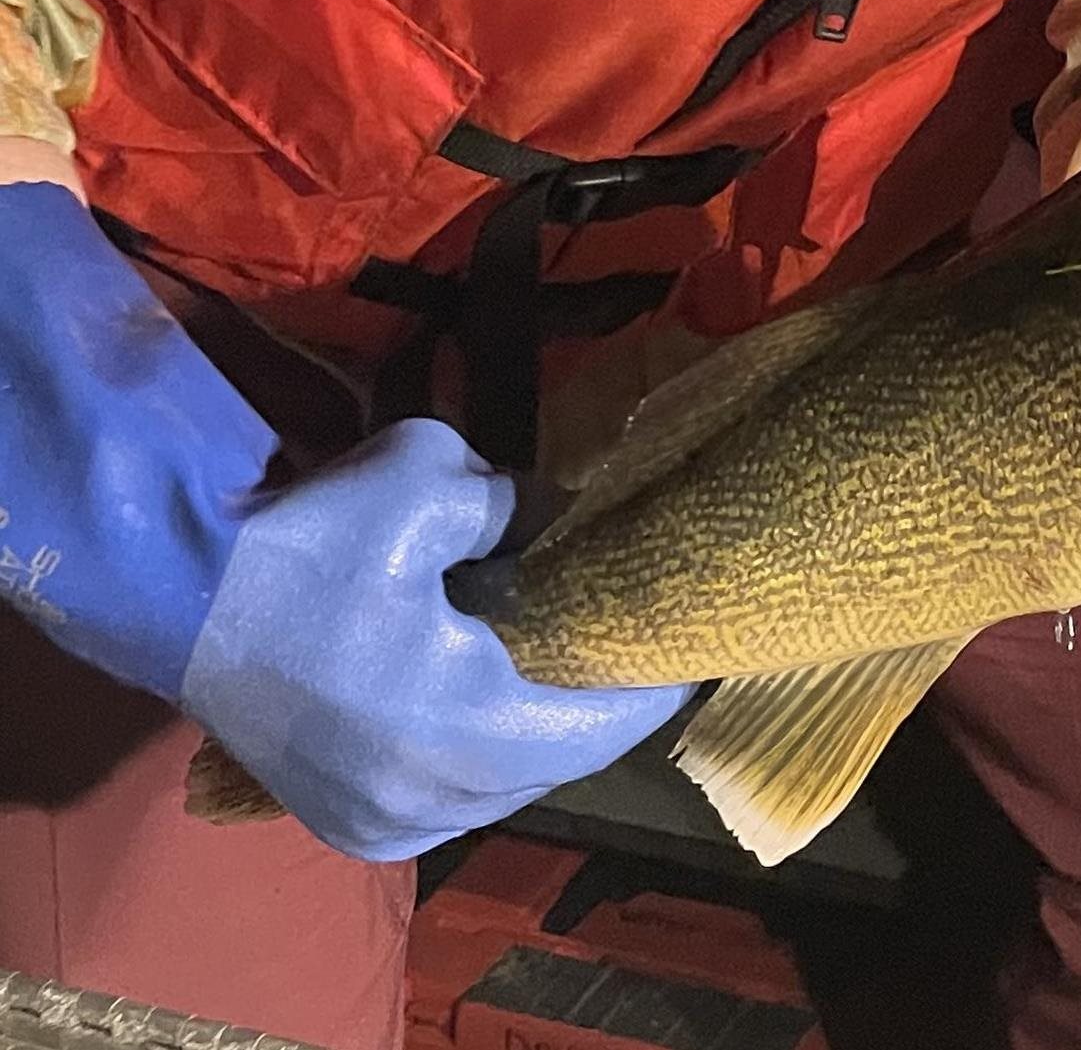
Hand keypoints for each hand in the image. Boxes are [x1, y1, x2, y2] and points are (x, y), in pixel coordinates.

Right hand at [0, 180, 689, 860]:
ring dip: (537, 731)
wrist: (166, 589)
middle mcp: (429, 801)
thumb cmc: (301, 534)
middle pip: (559, 760)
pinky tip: (491, 697)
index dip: (655, 681)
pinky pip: (450, 798)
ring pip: (505, 786)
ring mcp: (382, 826)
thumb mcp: (434, 478)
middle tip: (626, 646)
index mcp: (464, 729)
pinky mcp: (346, 825)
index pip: (607, 724)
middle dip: (596, 704)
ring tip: (563, 667)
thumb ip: (521, 504)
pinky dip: (480, 754)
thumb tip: (568, 520)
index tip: (689, 642)